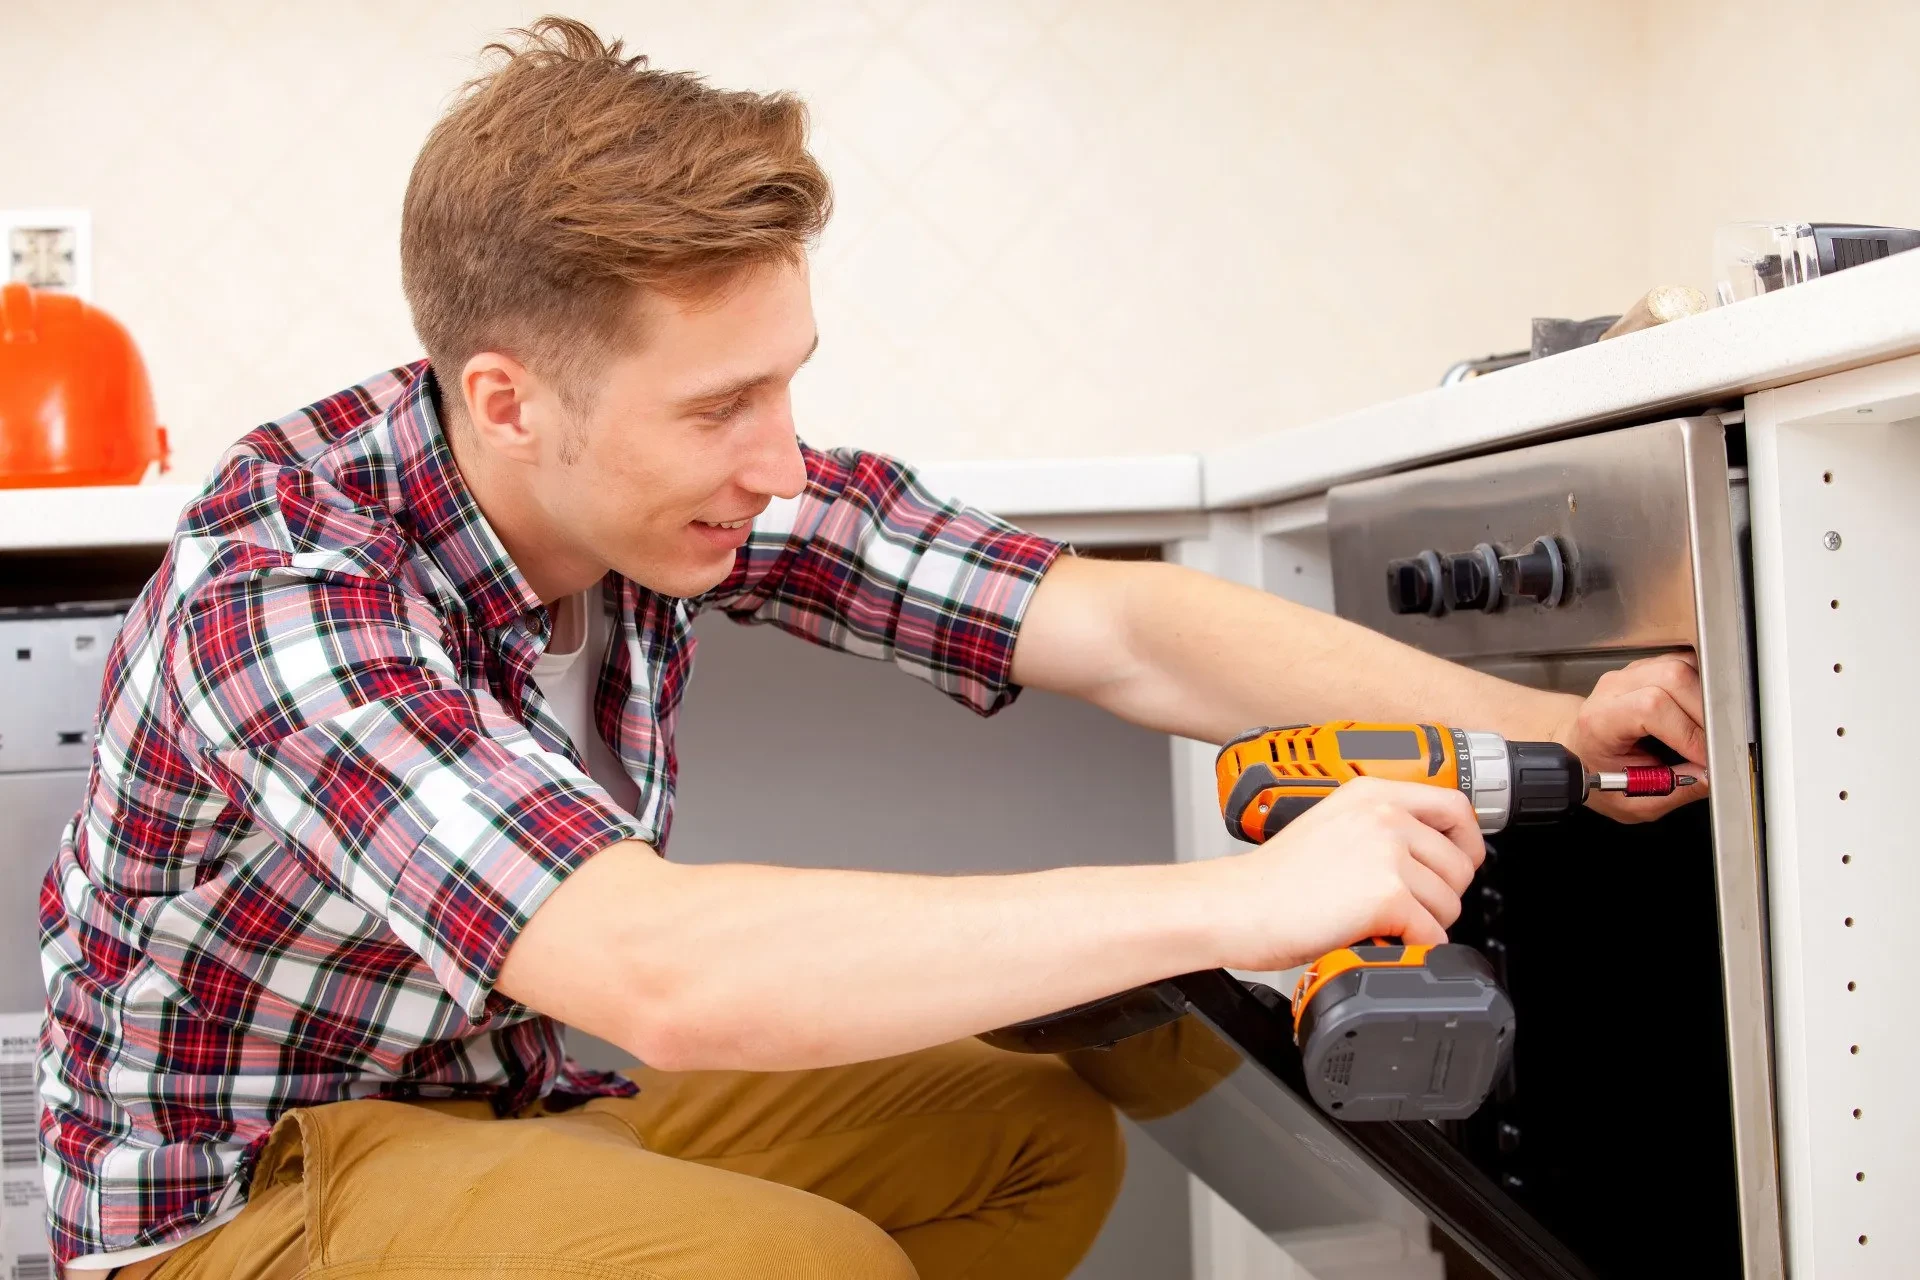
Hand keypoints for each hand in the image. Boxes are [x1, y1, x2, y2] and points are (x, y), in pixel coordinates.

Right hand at [1212, 777, 1484, 970]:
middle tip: (1407, 907)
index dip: (1467, 841)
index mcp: (1372, 793)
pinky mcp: (1387, 895)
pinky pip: (1432, 933)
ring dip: (1426, 923)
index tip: (1459, 860)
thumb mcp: (1331, 825)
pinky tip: (1381, 939)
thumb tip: (1429, 850)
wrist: (1238, 906)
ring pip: (1450, 902)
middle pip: (1460, 863)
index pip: (1456, 806)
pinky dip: (1414, 947)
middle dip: (1442, 894)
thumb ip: (1379, 825)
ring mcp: (1387, 853)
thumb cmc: (1274, 879)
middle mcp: (1384, 816)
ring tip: (1384, 923)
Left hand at [1552, 652, 1709, 821]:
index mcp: (1600, 720)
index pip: (1650, 707)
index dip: (1687, 732)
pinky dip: (1703, 689)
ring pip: (1683, 667)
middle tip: (1715, 746)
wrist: (1583, 749)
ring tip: (1708, 733)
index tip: (1706, 758)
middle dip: (1705, 715)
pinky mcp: (1649, 666)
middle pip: (1673, 678)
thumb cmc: (1601, 772)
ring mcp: (1632, 673)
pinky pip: (1686, 665)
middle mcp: (1614, 688)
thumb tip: (1709, 774)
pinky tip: (1701, 715)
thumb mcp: (1631, 799)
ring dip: (1707, 701)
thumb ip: (1671, 789)